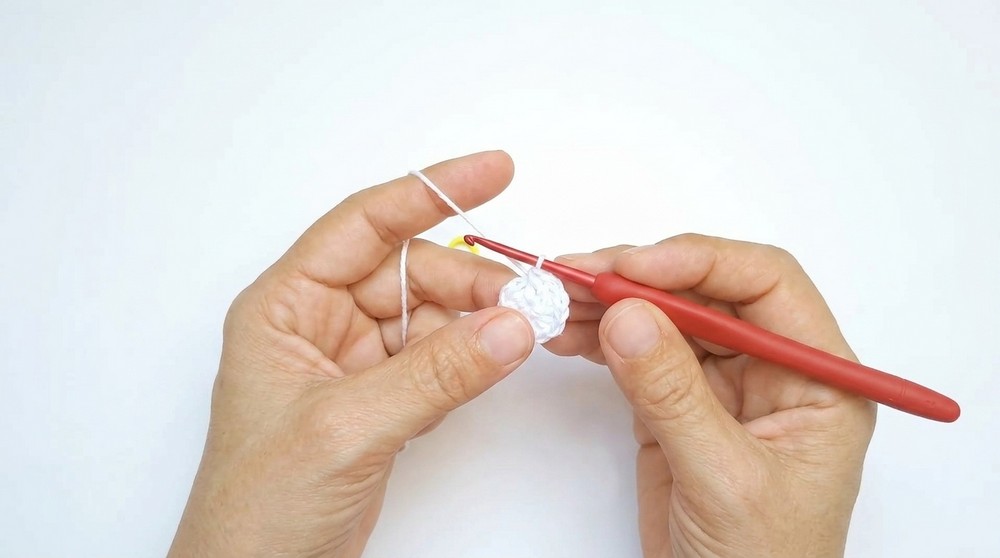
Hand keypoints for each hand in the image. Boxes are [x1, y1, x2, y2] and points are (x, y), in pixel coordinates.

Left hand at [168, 152, 534, 556]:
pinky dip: (470, 359)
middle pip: (410, 271)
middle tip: (525, 301)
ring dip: (477, 322)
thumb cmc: (257, 508)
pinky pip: (438, 359)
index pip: (365, 224)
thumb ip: (434, 374)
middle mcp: (319, 324)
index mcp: (285, 306)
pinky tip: (491, 364)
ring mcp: (353, 363)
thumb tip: (510, 326)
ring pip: (432, 316)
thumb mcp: (346, 428)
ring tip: (518, 335)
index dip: (430, 191)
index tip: (494, 170)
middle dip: (470, 280)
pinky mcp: (380, 401)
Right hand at [546, 235, 875, 557]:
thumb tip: (628, 317)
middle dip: (640, 279)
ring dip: (611, 303)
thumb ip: (676, 397)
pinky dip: (601, 338)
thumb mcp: (725, 480)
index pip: (766, 285)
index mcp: (819, 378)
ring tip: (559, 301)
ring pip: (667, 315)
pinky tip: (570, 333)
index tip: (636, 268)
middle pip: (707, 291)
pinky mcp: (678, 401)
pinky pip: (640, 351)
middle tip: (579, 276)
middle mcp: (772, 368)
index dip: (700, 261)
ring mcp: (723, 383)